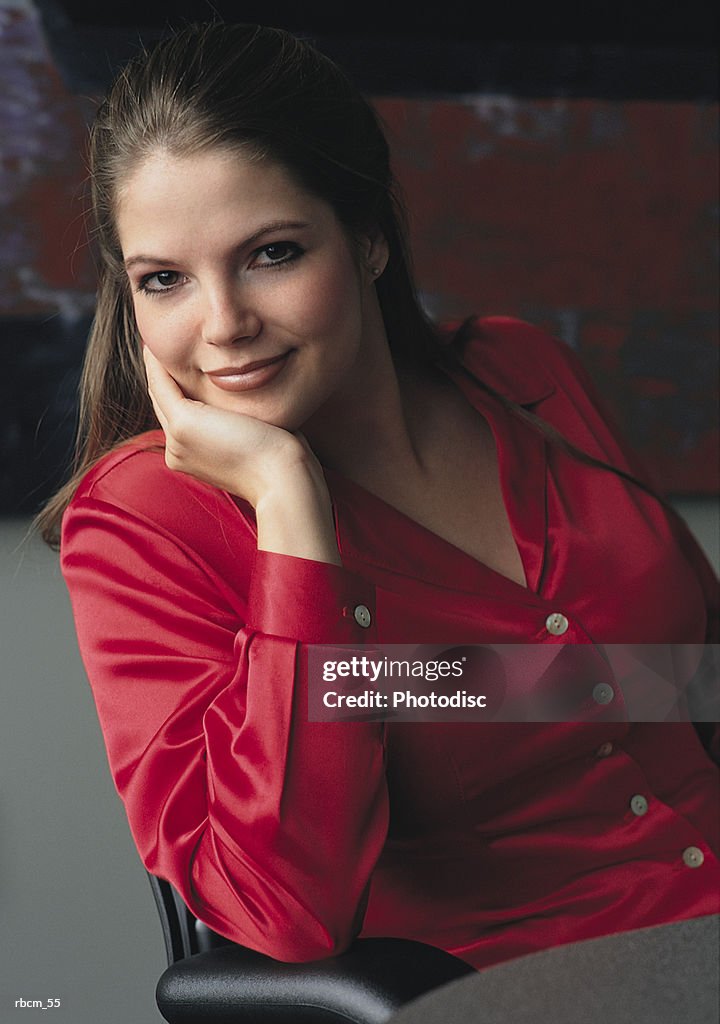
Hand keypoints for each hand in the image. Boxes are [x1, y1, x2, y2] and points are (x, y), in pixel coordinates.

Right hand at [143, 347, 340, 562]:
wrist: (282, 479)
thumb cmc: (279, 461)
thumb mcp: (253, 440)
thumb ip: (238, 425)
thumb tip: (244, 411)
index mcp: (191, 457)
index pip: (177, 415)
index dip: (174, 388)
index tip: (176, 362)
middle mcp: (177, 451)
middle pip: (164, 403)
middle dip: (161, 374)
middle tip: (156, 345)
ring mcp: (177, 440)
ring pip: (159, 393)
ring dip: (153, 365)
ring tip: (152, 341)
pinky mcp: (184, 424)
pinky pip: (162, 384)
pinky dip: (156, 363)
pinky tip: (154, 344)